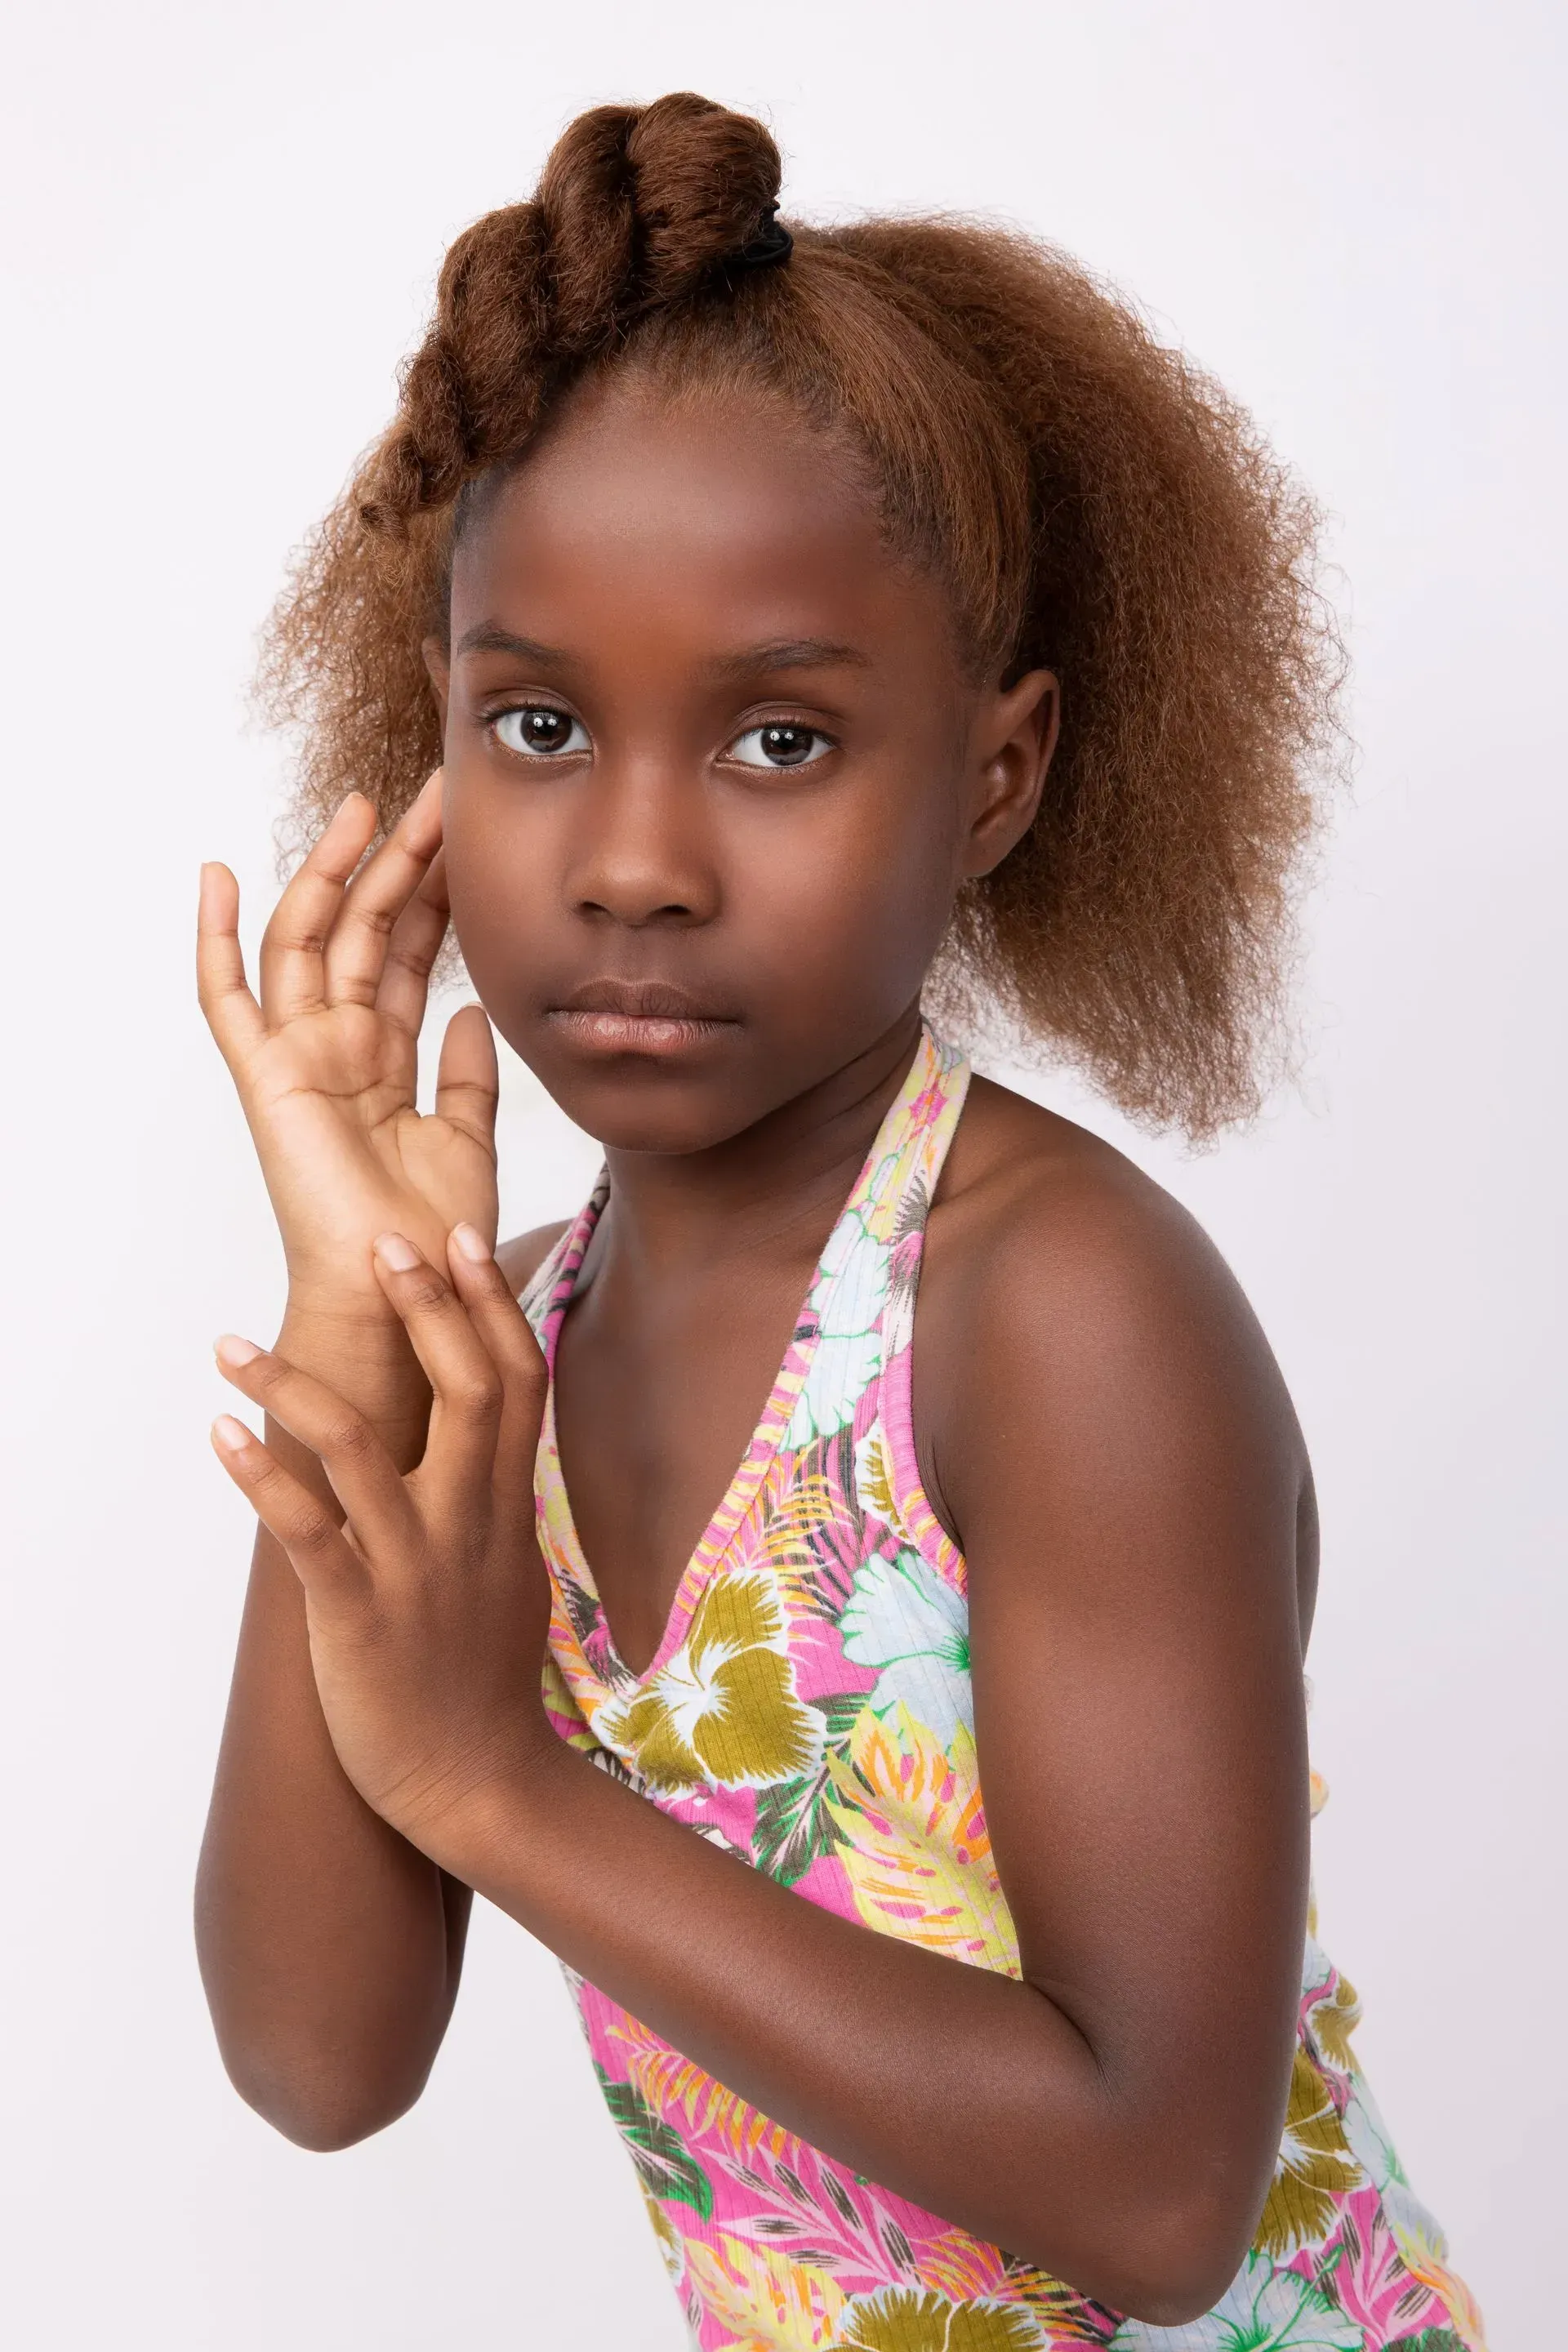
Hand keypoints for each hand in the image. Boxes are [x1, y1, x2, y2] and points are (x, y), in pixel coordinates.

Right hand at [197, 778, 498, 1324]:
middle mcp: (338, 1049)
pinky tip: (219, 874)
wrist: (404, 1296)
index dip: (434, 894)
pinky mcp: (266, 1078)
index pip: (411, 955)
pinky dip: (217, 937)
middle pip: (369, 931)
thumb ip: (467, 1072)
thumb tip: (475, 1007)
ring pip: (314, 943)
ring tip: (367, 805)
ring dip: (337, 872)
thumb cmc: (434, 1236)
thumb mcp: (469, 1137)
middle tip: (432, 793)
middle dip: (399, 860)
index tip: (463, 834)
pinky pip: (228, 1000)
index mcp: (385, 1060)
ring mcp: (298, 1058)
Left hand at [209, 1223, 555, 1858]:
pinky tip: (220, 1434)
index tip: (463, 1241)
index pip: (519, 1382)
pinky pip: (306, 1531)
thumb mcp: (515, 1570)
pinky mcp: (359, 1613)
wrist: (481, 1784)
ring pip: (360, 1448)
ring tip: (228, 1344)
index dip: (493, 1306)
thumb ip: (499, 1497)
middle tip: (381, 1242)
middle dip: (427, 1309)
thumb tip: (492, 1439)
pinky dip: (261, 1476)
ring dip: (290, 1387)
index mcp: (509, 1507)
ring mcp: (417, 1566)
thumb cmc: (488, 1680)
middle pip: (467, 1389)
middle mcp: (472, 1522)